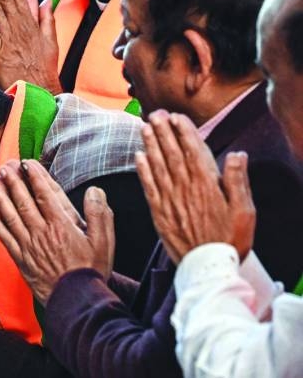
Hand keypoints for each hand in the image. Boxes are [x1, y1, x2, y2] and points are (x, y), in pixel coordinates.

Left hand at [0, 160, 114, 303]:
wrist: (76, 300)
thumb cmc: (91, 271)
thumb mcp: (104, 241)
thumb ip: (99, 214)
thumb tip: (94, 191)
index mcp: (61, 225)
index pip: (44, 194)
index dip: (34, 176)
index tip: (27, 163)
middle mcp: (41, 232)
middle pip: (23, 202)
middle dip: (13, 182)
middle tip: (4, 167)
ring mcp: (29, 246)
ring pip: (10, 217)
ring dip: (0, 199)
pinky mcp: (21, 259)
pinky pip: (5, 239)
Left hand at [135, 111, 255, 261]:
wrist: (209, 267)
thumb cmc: (231, 239)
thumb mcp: (244, 210)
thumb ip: (238, 181)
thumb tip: (237, 155)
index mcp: (207, 184)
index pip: (193, 150)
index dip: (184, 131)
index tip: (176, 116)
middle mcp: (185, 188)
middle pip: (172, 153)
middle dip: (163, 131)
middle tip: (155, 113)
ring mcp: (170, 199)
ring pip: (158, 165)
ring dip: (150, 144)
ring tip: (145, 127)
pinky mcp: (158, 212)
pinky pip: (148, 186)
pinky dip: (142, 170)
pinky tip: (137, 156)